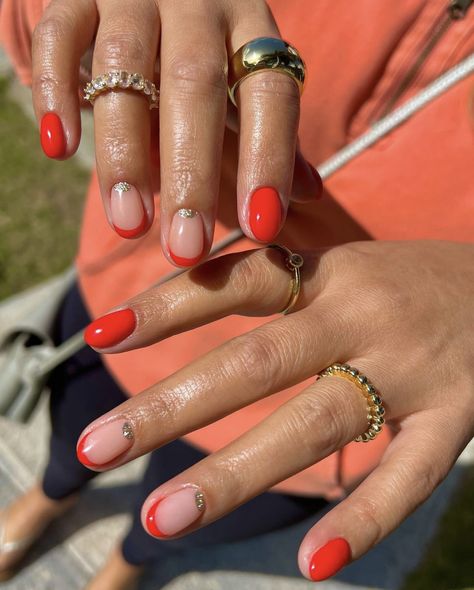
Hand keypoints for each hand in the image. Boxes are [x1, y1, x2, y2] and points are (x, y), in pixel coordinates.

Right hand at [31, 0, 320, 261]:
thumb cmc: (203, 44)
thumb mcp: (244, 78)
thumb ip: (270, 133)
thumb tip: (312, 194)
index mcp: (248, 28)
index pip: (269, 94)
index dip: (268, 160)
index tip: (260, 229)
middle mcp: (197, 5)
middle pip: (195, 87)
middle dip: (191, 174)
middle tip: (185, 248)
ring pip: (125, 66)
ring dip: (124, 151)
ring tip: (129, 223)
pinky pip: (59, 34)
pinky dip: (58, 89)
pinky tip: (60, 146)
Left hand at [76, 240, 473, 580]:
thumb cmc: (407, 282)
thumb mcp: (345, 262)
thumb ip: (279, 270)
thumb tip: (191, 274)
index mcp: (331, 273)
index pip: (238, 282)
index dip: (170, 306)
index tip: (103, 337)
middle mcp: (364, 318)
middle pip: (258, 362)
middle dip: (173, 406)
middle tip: (97, 446)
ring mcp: (411, 373)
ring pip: (315, 424)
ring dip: (235, 473)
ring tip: (162, 517)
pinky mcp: (456, 420)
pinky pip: (408, 478)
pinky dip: (362, 521)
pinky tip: (312, 564)